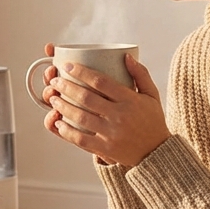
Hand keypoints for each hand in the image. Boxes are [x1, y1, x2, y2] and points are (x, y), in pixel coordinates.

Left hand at [42, 50, 169, 166]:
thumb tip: (126, 56)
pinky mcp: (106, 149)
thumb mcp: (152, 95)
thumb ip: (141, 74)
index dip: (81, 72)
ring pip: (80, 117)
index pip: (101, 81)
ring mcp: (112, 134)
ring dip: (63, 106)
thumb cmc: (152, 120)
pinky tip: (58, 123)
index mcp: (130, 100)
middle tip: (55, 81)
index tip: (68, 66)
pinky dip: (67, 131)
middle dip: (66, 87)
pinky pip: (81, 139)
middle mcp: (120, 116)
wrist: (157, 152)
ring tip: (53, 98)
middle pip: (86, 98)